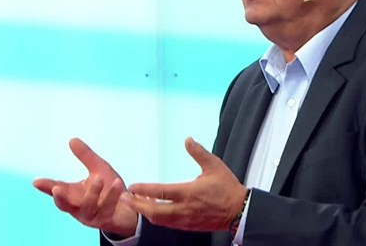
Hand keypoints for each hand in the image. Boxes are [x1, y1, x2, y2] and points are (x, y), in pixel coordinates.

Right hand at [33, 138, 137, 237]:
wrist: (129, 208)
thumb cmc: (110, 189)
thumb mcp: (98, 169)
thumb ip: (86, 156)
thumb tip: (72, 140)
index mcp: (73, 196)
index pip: (57, 190)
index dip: (46, 187)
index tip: (36, 182)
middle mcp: (79, 208)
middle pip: (65, 205)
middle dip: (61, 197)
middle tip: (57, 187)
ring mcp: (92, 216)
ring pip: (88, 207)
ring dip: (93, 193)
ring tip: (99, 178)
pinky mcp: (107, 220)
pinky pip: (108, 208)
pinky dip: (113, 196)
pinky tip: (118, 183)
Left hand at [123, 137, 246, 231]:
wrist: (239, 211)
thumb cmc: (227, 188)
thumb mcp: (214, 165)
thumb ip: (199, 152)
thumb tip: (188, 139)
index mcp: (188, 192)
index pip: (160, 192)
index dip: (143, 190)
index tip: (132, 186)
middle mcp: (184, 209)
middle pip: (154, 212)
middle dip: (137, 206)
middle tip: (125, 198)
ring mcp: (186, 220)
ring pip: (159, 220)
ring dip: (145, 213)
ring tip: (136, 203)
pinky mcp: (189, 226)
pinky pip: (168, 224)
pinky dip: (157, 218)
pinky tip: (152, 210)